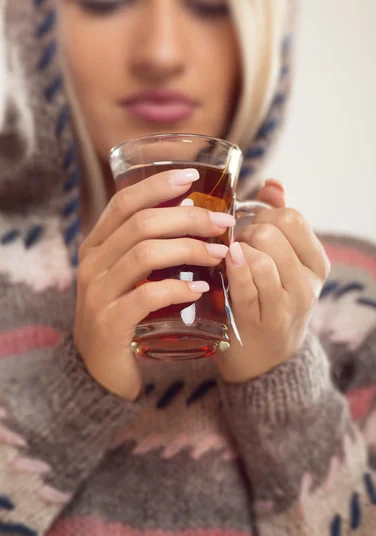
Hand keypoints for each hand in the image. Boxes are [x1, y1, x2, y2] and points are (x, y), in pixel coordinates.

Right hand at [75, 168, 231, 400]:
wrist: (98, 372)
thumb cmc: (124, 315)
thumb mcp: (130, 276)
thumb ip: (149, 247)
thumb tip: (195, 214)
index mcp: (97, 245)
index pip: (124, 202)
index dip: (157, 185)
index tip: (192, 176)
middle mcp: (92, 263)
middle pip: (142, 224)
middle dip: (188, 218)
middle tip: (224, 223)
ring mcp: (96, 293)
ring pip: (145, 254)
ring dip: (189, 249)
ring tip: (219, 255)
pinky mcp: (108, 323)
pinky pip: (146, 296)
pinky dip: (177, 289)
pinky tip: (200, 290)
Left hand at [217, 179, 330, 382]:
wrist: (266, 359)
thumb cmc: (270, 299)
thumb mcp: (285, 263)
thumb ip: (280, 221)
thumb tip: (272, 184)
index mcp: (317, 263)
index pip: (292, 218)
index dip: (264, 215)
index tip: (253, 227)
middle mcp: (307, 284)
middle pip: (271, 232)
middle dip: (246, 231)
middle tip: (238, 245)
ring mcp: (285, 305)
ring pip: (258, 254)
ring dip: (236, 249)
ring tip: (231, 258)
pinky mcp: (259, 321)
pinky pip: (244, 283)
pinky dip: (232, 267)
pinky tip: (227, 262)